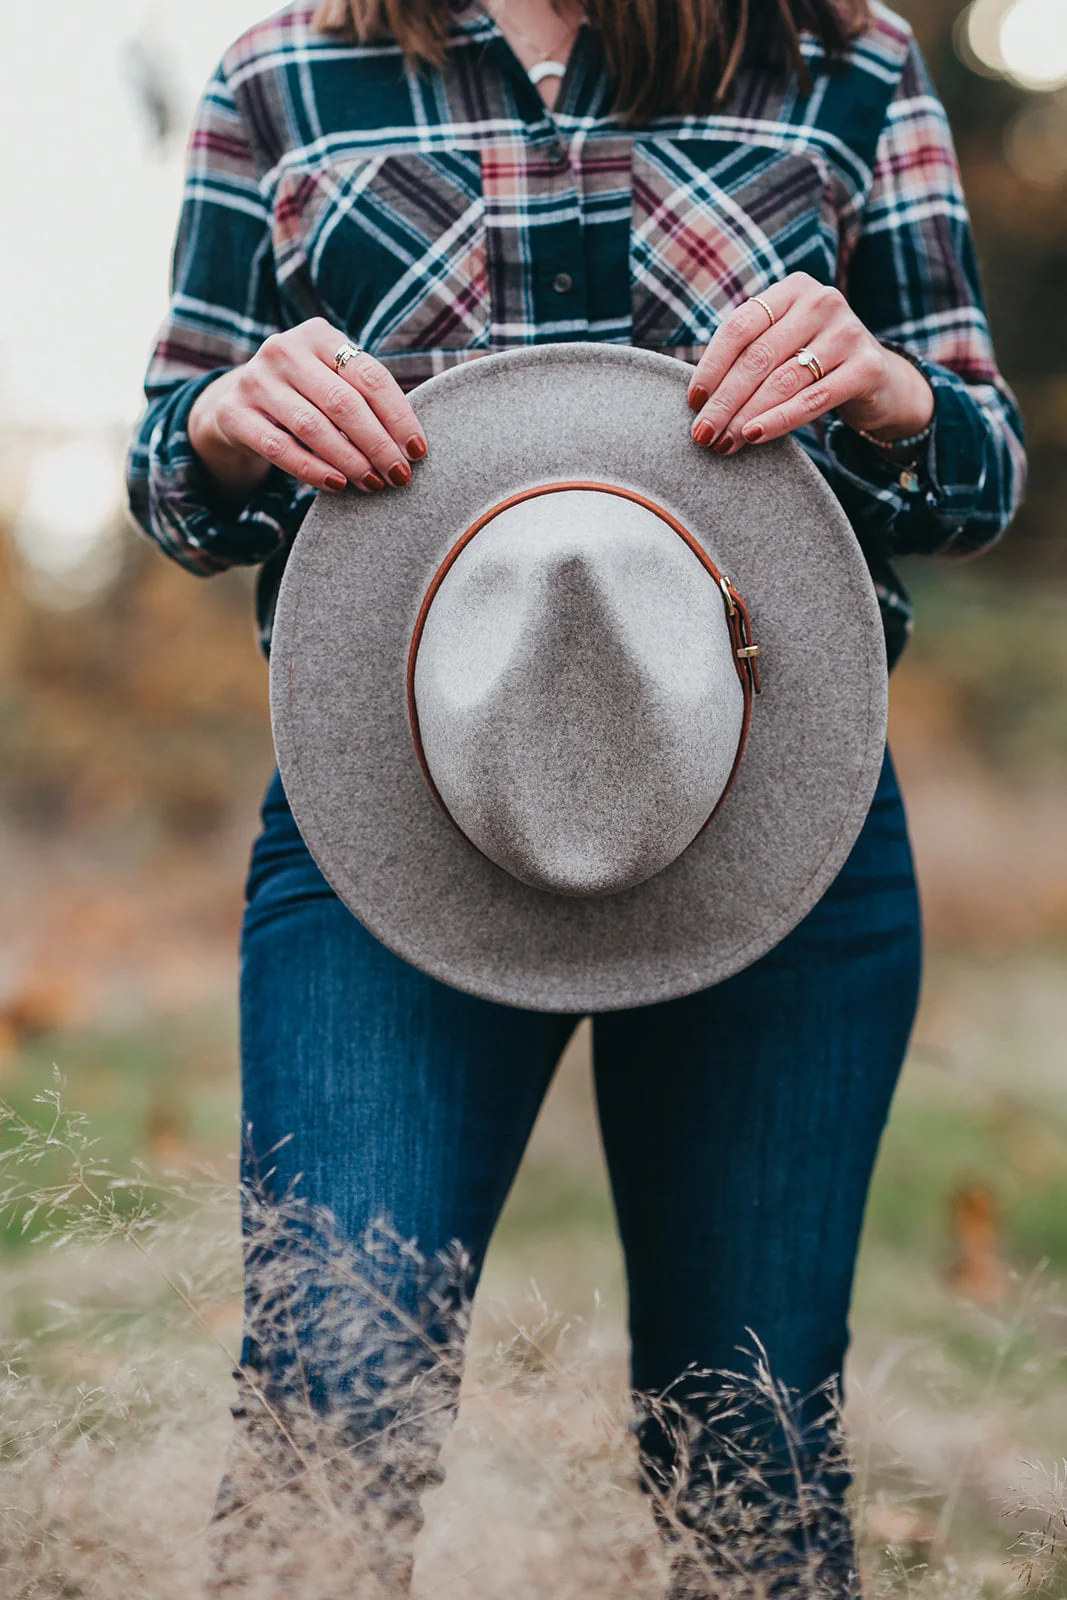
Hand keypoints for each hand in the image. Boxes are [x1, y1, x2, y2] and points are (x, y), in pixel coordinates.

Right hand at [188, 318, 426, 497]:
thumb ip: (366, 398)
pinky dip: (313, 470)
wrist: (240, 403)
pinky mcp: (233, 413)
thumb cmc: (307, 396)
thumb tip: (412, 446)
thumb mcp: (334, 381)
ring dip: (350, 461)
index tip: (418, 451)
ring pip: (313, 427)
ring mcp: (254, 379)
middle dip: (378, 444)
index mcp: (319, 335)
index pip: (370, 377)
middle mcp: (284, 349)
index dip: (399, 417)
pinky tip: (338, 485)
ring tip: (374, 484)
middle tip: (399, 476)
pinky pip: (279, 448)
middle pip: (344, 403)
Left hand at [686, 274, 934, 455]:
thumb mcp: (781, 346)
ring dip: (745, 416)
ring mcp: (848, 331)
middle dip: (724, 400)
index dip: (711, 366)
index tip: (692, 402)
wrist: (878, 379)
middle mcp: (822, 301)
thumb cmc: (813, 364)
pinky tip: (753, 436)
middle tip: (702, 434)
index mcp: (793, 289)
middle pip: (758, 357)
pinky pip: (812, 399)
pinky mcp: (867, 366)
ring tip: (723, 443)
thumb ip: (747, 356)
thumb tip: (698, 400)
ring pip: (782, 381)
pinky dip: (778, 421)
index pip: (740, 326)